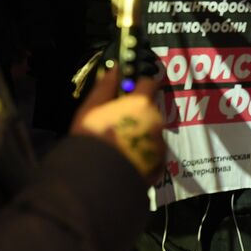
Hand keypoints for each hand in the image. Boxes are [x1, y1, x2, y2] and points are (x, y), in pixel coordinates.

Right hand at [71, 68, 164, 182]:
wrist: (96, 182)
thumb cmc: (91, 140)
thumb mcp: (90, 109)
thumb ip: (105, 87)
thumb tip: (115, 68)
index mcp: (141, 104)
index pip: (150, 82)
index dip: (140, 83)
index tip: (129, 89)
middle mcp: (156, 122)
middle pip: (150, 110)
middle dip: (137, 113)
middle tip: (116, 123)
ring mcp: (160, 145)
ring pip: (152, 132)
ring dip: (141, 134)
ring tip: (119, 146)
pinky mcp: (160, 166)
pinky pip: (153, 153)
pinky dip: (144, 153)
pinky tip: (127, 160)